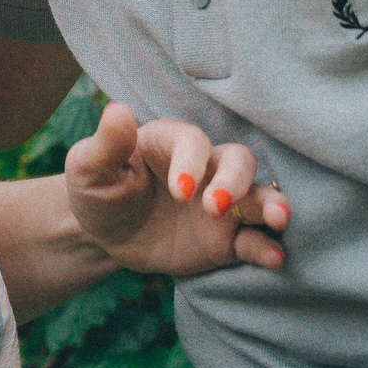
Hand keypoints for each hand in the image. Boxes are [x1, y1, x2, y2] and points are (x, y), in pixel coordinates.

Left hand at [63, 102, 290, 276]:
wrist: (105, 235)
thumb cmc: (97, 189)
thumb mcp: (88, 168)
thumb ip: (106, 144)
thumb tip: (117, 110)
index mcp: (170, 142)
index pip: (192, 141)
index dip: (191, 162)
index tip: (179, 192)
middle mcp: (204, 167)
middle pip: (237, 160)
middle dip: (236, 179)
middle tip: (216, 206)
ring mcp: (220, 202)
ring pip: (258, 194)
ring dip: (271, 204)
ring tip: (279, 220)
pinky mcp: (226, 239)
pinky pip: (254, 239)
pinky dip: (267, 246)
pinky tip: (274, 257)